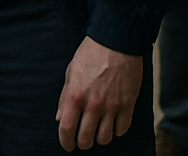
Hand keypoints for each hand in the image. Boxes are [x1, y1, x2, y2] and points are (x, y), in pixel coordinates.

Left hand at [55, 36, 143, 150]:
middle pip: (86, 139)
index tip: (67, 145)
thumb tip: (59, 118)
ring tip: (97, 131)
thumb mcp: (70, 73)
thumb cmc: (90, 55)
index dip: (65, 142)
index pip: (66, 129)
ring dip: (99, 138)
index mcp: (75, 96)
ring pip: (105, 138)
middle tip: (82, 139)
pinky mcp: (128, 105)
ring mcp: (112, 106)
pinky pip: (122, 129)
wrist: (116, 42)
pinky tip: (113, 123)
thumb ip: (64, 97)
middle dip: (82, 143)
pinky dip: (116, 130)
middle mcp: (93, 104)